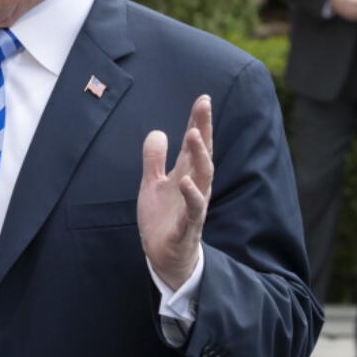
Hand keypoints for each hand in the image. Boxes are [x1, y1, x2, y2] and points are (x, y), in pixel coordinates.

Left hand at [137, 95, 212, 289]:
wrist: (164, 257)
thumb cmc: (163, 219)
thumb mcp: (153, 184)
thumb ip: (154, 160)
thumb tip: (157, 132)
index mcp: (186, 175)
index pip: (195, 144)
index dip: (199, 121)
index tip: (203, 98)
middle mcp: (194, 187)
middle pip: (203, 154)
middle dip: (204, 129)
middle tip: (204, 106)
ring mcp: (193, 207)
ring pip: (202, 178)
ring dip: (200, 155)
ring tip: (193, 134)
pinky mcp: (187, 227)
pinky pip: (194, 210)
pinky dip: (191, 195)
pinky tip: (184, 180)